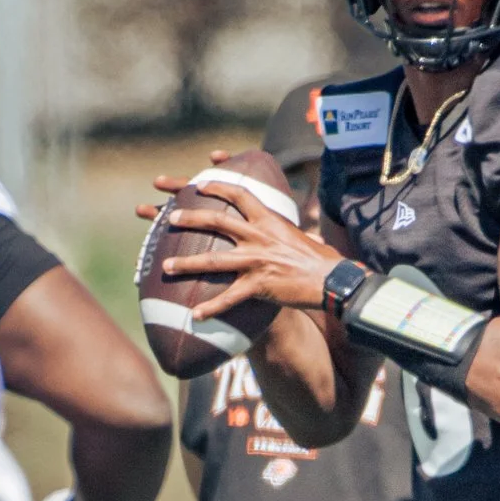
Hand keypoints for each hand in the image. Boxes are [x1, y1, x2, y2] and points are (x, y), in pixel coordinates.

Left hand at [137, 162, 343, 320]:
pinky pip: (229, 298)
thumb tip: (292, 233)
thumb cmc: (323, 261)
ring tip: (166, 267)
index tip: (199, 184)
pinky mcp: (259, 285)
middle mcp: (259, 236)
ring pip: (213, 259)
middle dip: (190, 218)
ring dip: (187, 263)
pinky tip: (195, 316)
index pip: (240, 194)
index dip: (218, 187)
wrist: (333, 280)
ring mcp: (257, 261)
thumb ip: (288, 234)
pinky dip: (211, 308)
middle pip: (217, 221)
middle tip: (169, 219)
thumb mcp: (303, 238)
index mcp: (270, 220)